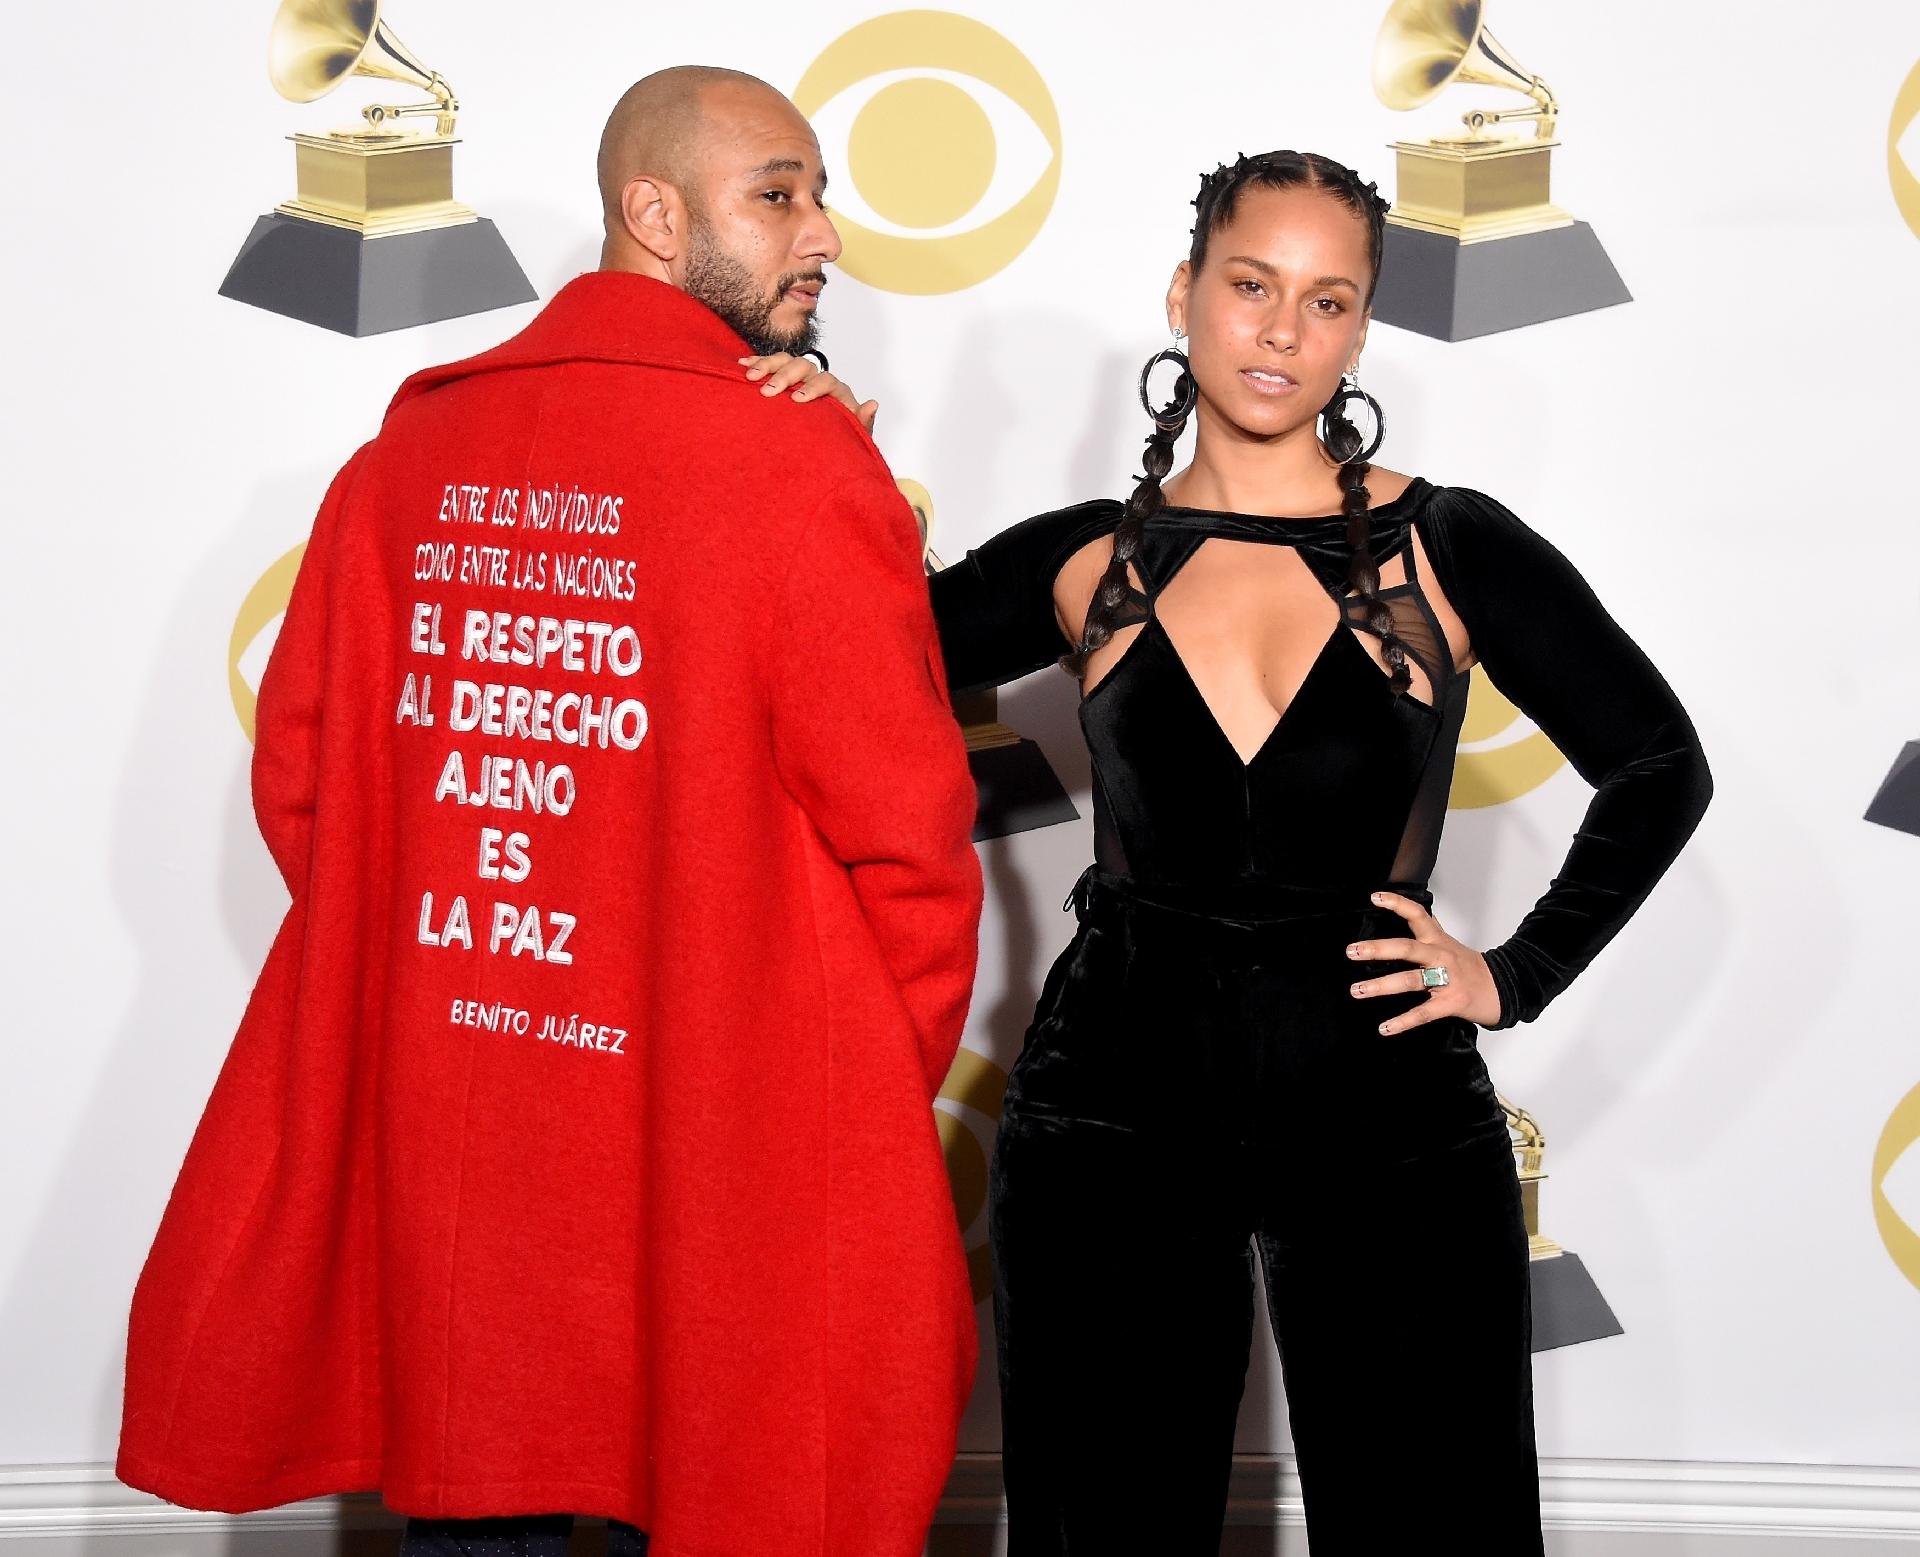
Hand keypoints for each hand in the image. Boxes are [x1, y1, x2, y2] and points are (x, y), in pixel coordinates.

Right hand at [739, 353, 878, 431]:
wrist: (824, 447)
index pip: (827, 381)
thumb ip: (862, 423)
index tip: (797, 400)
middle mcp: (818, 380)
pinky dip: (756, 362)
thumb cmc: (838, 441)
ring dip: (767, 365)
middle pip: (804, 366)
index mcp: (837, 392)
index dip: (813, 388)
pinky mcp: (784, 379)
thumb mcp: (852, 437)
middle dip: (785, 376)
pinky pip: (771, 364)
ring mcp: (800, 378)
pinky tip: (741, 364)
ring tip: (750, 377)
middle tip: (768, 392)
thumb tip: (872, 403)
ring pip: (786, 360)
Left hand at [1345, 890, 1502, 1032]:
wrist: (1505, 988)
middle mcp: (1441, 956)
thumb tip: (1408, 920)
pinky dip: (1402, 1022)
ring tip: (1357, 990)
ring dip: (1381, 986)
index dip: (1397, 904)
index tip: (1374, 897)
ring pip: (1410, 981)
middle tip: (1352, 951)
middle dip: (1378, 949)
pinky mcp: (1451, 1003)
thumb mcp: (1449, 945)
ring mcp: (1447, 980)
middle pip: (1407, 948)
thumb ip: (1428, 934)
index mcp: (1438, 941)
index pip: (1418, 915)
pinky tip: (1384, 1028)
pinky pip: (1423, 1013)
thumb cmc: (1471, 968)